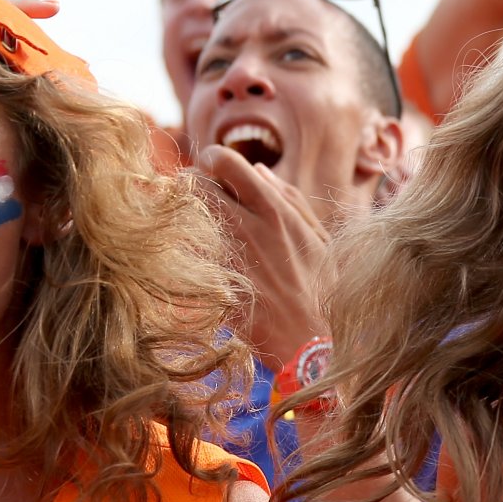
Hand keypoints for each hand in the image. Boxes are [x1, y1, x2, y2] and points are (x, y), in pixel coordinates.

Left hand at [196, 145, 335, 370]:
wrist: (306, 341)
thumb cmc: (318, 289)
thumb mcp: (318, 238)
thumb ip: (291, 199)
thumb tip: (261, 170)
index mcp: (275, 210)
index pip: (225, 161)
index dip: (211, 160)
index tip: (212, 169)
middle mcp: (246, 226)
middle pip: (196, 183)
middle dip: (191, 185)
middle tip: (197, 197)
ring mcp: (225, 255)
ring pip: (185, 215)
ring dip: (185, 216)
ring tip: (196, 225)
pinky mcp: (210, 281)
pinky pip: (184, 251)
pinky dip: (184, 247)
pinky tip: (196, 256)